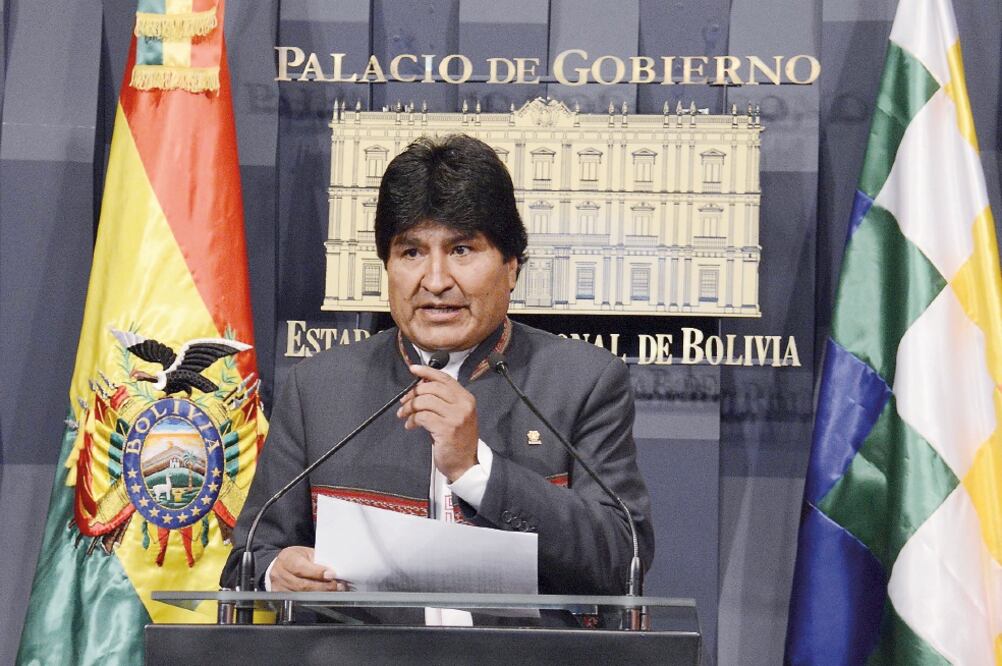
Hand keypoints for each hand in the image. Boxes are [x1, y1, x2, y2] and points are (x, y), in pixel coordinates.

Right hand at [268, 546, 348, 591]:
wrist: (282, 565)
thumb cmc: (296, 558)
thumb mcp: (307, 554)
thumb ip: (318, 561)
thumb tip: (334, 570)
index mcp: (286, 558)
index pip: (301, 567)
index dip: (317, 572)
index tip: (331, 575)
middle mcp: (279, 573)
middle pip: (302, 584)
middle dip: (322, 586)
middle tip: (336, 585)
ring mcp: (279, 586)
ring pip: (302, 594)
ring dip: (320, 593)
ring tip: (333, 590)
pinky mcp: (281, 597)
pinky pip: (299, 600)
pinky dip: (313, 598)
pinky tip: (323, 595)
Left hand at [397, 364, 478, 481]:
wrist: (465, 464)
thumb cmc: (457, 440)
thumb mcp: (456, 415)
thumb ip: (443, 399)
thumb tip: (421, 385)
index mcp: (466, 398)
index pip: (445, 378)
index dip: (427, 371)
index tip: (413, 369)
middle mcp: (463, 405)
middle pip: (431, 388)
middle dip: (413, 393)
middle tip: (404, 402)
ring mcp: (456, 416)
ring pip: (425, 401)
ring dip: (409, 407)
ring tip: (404, 415)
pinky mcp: (446, 429)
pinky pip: (422, 416)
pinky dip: (412, 420)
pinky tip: (410, 425)